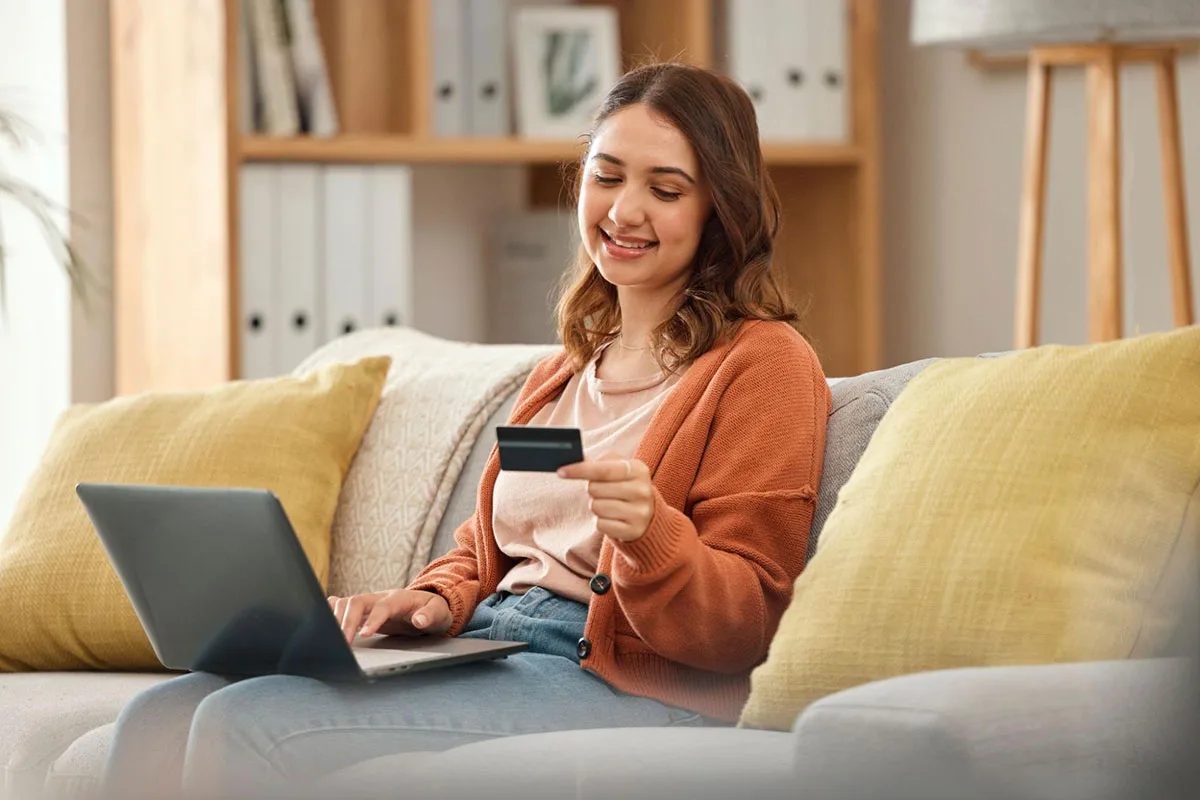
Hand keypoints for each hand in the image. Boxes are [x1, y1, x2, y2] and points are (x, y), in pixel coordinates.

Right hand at [326, 589, 451, 643]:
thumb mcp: (439, 615)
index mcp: (400, 598)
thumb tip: (419, 620)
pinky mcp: (364, 610)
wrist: (429, 607)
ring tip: (331, 639)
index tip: (364, 635)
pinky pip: (344, 605)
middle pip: (358, 601)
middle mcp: (382, 597)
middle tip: (342, 643)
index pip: (383, 606)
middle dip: (347, 620)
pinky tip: (322, 621)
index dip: (373, 620)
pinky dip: (331, 611)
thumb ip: (430, 616)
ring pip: (347, 603)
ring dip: (337, 618)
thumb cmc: (434, 611)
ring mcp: (371, 602)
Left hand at [557, 453, 654, 541]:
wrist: (648, 515)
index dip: (579, 470)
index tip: (561, 471)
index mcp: (638, 470)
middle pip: (595, 489)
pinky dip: (601, 521)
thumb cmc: (626, 487)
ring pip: (596, 507)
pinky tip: (614, 518)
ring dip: (596, 506)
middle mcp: (642, 490)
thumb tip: (574, 459)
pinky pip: (601, 524)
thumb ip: (598, 462)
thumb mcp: (619, 469)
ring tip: (610, 505)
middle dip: (592, 490)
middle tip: (604, 491)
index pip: (603, 469)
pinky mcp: (633, 530)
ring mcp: (639, 512)